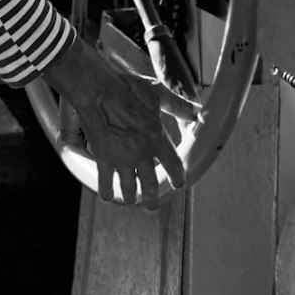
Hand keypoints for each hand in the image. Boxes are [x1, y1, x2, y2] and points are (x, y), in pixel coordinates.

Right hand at [44, 37, 199, 207]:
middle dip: (152, 198)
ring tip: (132, 200)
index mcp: (157, 139)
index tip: (178, 184)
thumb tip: (197, 112)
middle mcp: (141, 154)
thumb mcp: (157, 93)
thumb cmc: (127, 88)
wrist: (97, 90)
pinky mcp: (103, 158)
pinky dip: (107, 191)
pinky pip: (105, 181)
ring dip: (131, 196)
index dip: (178, 177)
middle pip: (150, 185)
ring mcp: (121, 159)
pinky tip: (108, 196)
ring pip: (129, 187)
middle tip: (152, 206)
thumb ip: (178, 106)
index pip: (173, 165)